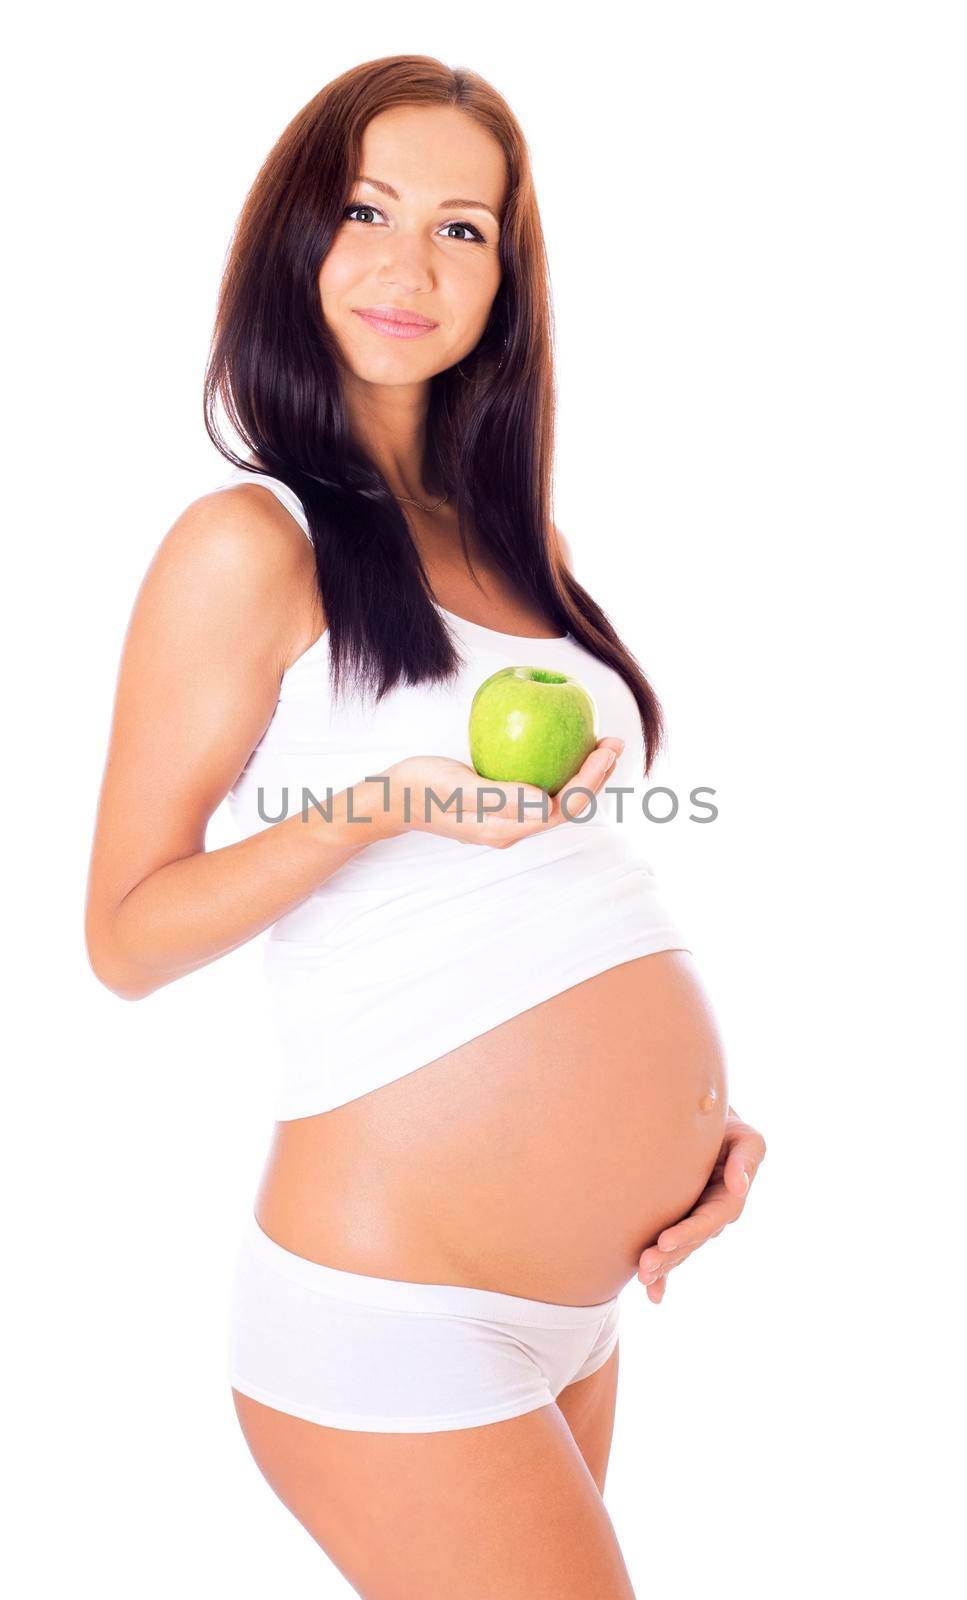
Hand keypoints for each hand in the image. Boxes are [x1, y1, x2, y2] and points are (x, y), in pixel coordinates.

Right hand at [380, 737, 624, 848]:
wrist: (394, 798)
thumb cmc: (423, 788)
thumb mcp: (460, 788)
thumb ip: (501, 797)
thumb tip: (545, 802)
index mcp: (509, 828)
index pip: (563, 807)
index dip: (590, 780)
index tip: (606, 748)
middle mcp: (514, 828)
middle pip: (567, 806)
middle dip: (597, 776)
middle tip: (615, 741)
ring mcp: (507, 818)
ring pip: (557, 798)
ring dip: (583, 774)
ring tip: (601, 745)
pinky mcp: (500, 804)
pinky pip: (542, 789)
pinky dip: (561, 769)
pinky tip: (563, 747)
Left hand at [636, 1106, 765, 1303]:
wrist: (703, 1122)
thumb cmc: (726, 1127)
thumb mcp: (746, 1138)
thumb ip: (746, 1160)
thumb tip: (739, 1187)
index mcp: (728, 1198)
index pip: (709, 1219)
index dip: (688, 1232)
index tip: (665, 1240)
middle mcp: (712, 1215)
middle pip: (690, 1241)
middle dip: (669, 1256)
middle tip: (645, 1267)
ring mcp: (695, 1221)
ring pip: (680, 1248)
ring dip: (663, 1265)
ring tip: (642, 1276)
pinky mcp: (679, 1223)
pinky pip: (672, 1250)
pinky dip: (665, 1276)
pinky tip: (653, 1296)